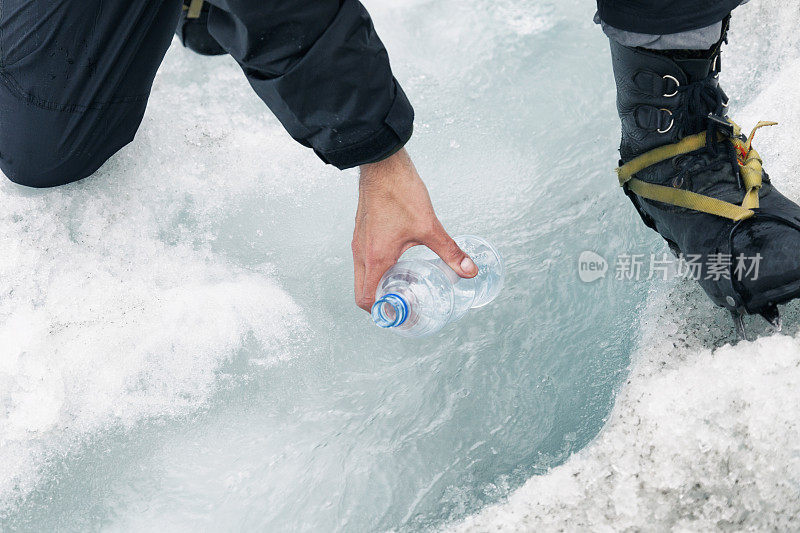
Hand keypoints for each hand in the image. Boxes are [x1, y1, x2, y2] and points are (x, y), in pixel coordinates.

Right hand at [352, 148, 477, 311]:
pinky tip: (398, 264)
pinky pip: (364, 260)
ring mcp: (358, 242)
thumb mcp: (429, 226)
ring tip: (402, 288)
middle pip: (362, 292)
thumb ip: (450, 252)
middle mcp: (362, 253)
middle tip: (403, 307)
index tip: (401, 315)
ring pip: (362, 276)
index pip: (367, 299)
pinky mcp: (362, 232)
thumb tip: (468, 270)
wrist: (382, 164)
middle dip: (381, 304)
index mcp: (375, 258)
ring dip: (378, 286)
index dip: (383, 313)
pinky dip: (376, 270)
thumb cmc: (399, 191)